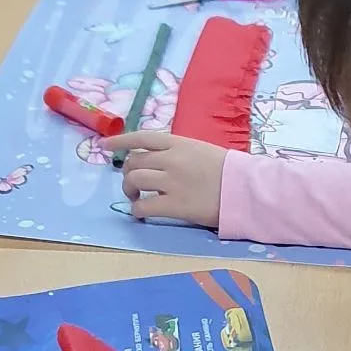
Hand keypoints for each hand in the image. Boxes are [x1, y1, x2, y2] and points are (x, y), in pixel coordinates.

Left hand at [106, 131, 227, 226]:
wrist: (245, 190)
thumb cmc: (229, 171)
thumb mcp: (202, 150)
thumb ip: (178, 152)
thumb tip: (158, 160)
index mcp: (179, 143)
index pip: (142, 137)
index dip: (120, 141)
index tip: (105, 145)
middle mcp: (171, 159)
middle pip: (134, 162)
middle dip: (128, 173)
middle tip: (133, 185)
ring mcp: (171, 182)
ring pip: (134, 181)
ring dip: (129, 190)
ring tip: (135, 198)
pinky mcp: (175, 205)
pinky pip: (143, 207)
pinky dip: (137, 210)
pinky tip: (141, 213)